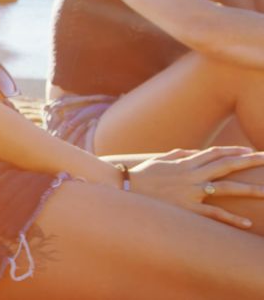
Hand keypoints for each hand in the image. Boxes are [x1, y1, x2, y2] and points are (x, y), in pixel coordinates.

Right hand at [128, 146, 263, 227]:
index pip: (215, 153)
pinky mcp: (188, 209)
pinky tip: (246, 224)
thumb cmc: (141, 176)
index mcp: (186, 163)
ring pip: (226, 188)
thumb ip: (178, 155)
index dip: (234, 151)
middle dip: (249, 162)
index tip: (250, 151)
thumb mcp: (159, 160)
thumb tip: (194, 152)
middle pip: (226, 165)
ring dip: (249, 188)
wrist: (125, 189)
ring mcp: (192, 191)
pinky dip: (231, 219)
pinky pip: (214, 214)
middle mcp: (193, 175)